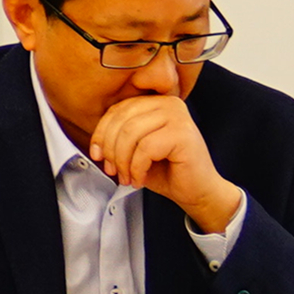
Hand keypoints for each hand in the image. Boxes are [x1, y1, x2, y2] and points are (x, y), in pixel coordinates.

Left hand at [87, 95, 244, 232]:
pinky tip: (140, 179)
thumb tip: (96, 142)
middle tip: (113, 171)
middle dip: (111, 150)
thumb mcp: (137, 150)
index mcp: (157, 102)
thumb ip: (120, 137)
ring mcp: (178, 116)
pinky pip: (145, 148)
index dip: (101, 133)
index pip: (118, 109)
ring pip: (131, 133)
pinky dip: (137, 168)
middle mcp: (169, 104)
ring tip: (127, 177)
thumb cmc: (168, 171)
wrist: (197, 191)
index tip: (97, 154)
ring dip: (123, 162)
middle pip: (122, 120)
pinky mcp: (183, 134)